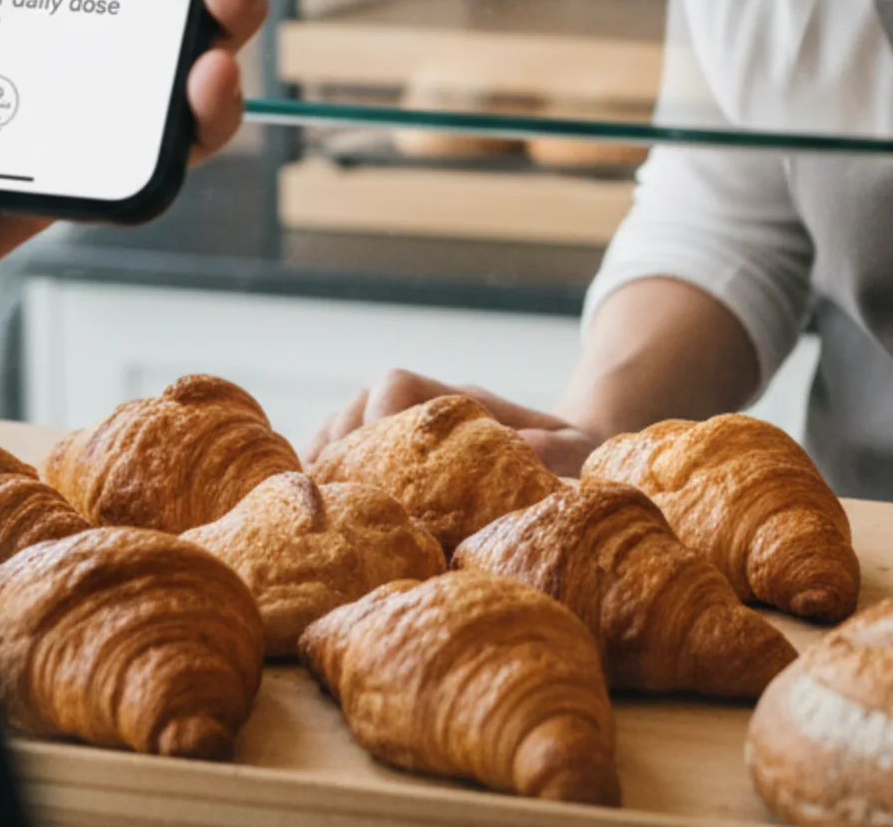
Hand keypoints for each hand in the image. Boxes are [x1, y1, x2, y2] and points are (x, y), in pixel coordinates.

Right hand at [306, 368, 600, 477]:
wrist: (570, 454)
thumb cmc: (573, 458)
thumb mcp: (576, 453)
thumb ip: (556, 450)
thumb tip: (526, 449)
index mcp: (462, 403)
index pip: (398, 386)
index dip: (376, 421)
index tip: (371, 469)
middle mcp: (426, 406)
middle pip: (358, 405)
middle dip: (338, 450)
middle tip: (332, 502)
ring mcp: (407, 425)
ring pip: (344, 422)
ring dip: (325, 459)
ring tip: (316, 505)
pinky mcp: (396, 453)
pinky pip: (342, 445)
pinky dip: (324, 467)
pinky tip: (318, 502)